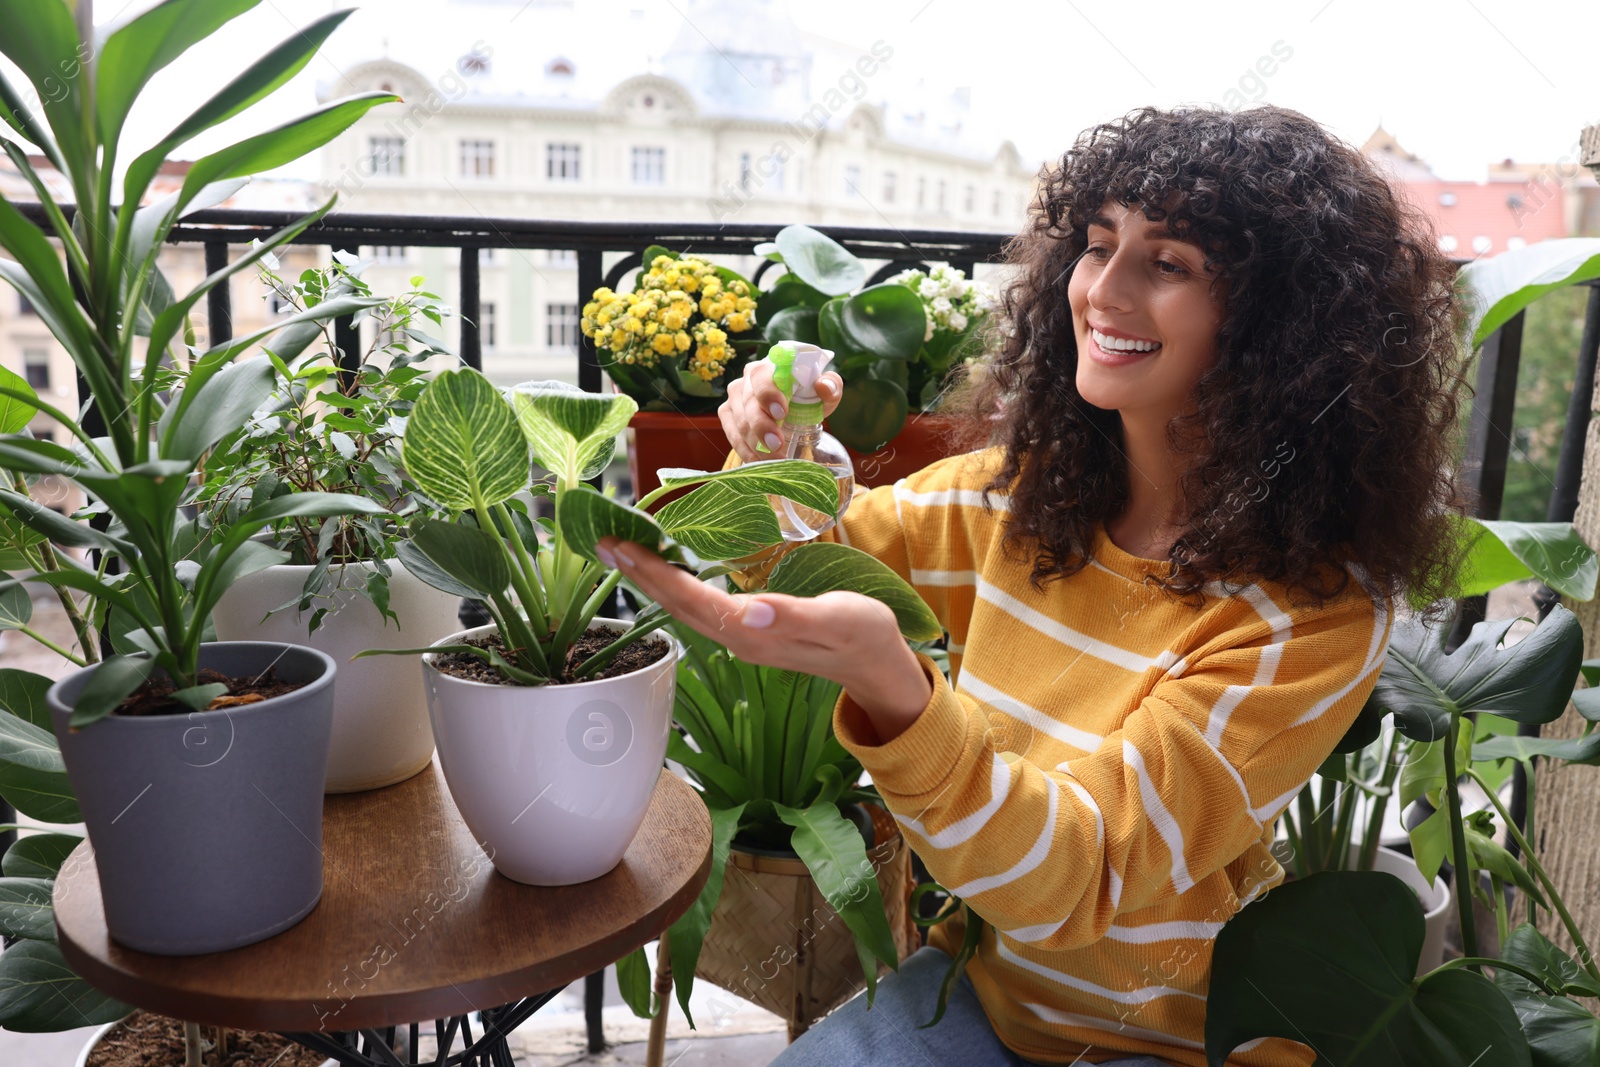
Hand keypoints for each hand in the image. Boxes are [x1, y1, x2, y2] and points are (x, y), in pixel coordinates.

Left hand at [596, 536, 931, 742]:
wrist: (878, 665)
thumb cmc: (865, 634)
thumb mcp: (840, 619)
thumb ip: (796, 615)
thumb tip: (752, 609)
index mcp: (755, 633)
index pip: (692, 599)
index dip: (654, 573)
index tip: (622, 546)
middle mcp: (740, 639)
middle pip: (677, 605)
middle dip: (639, 574)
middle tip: (603, 541)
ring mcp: (743, 639)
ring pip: (685, 609)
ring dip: (652, 580)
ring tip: (623, 552)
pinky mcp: (749, 633)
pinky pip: (700, 608)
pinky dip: (675, 586)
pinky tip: (665, 571)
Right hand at [719, 357, 844, 461]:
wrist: (795, 408)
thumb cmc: (809, 395)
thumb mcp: (827, 390)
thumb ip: (831, 386)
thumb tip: (824, 386)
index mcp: (771, 365)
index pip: (762, 376)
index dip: (768, 394)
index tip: (782, 413)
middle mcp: (748, 378)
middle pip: (748, 401)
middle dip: (762, 426)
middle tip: (777, 445)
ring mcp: (735, 396)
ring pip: (739, 420)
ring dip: (755, 443)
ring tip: (774, 459)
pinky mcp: (728, 413)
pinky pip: (731, 433)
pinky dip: (745, 450)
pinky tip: (759, 462)